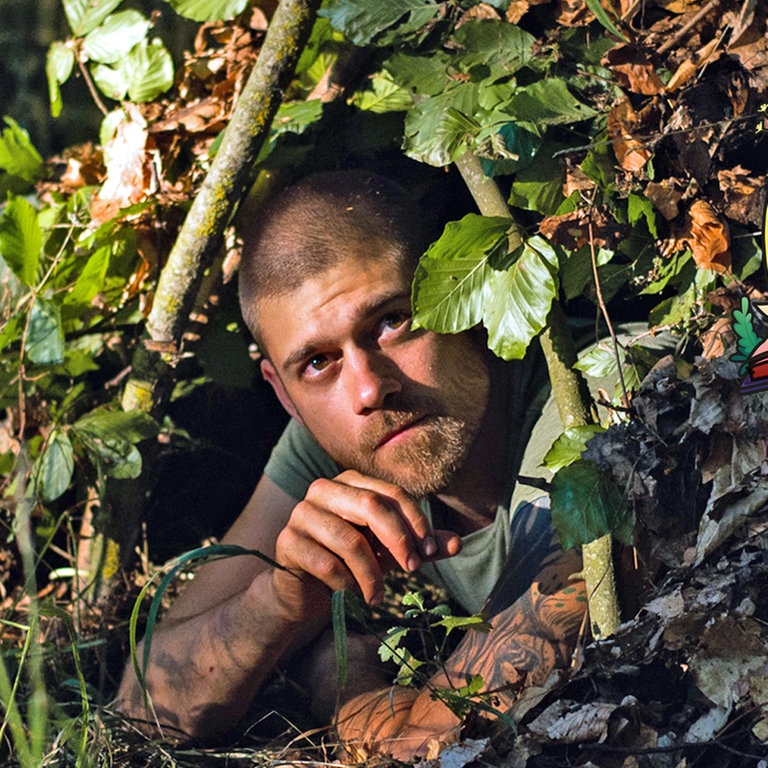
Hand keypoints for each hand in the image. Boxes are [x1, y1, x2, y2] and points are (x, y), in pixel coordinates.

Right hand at [269, 470, 461, 620]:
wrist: (305, 591)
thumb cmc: (352, 563)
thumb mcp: (391, 553)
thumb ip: (421, 545)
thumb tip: (458, 542)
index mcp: (351, 482)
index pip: (391, 493)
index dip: (415, 521)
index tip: (429, 552)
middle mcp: (324, 489)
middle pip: (371, 505)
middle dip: (398, 540)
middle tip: (412, 570)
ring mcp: (302, 514)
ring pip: (349, 539)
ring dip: (371, 574)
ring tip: (378, 595)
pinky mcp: (287, 542)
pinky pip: (326, 563)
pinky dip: (346, 584)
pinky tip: (351, 595)